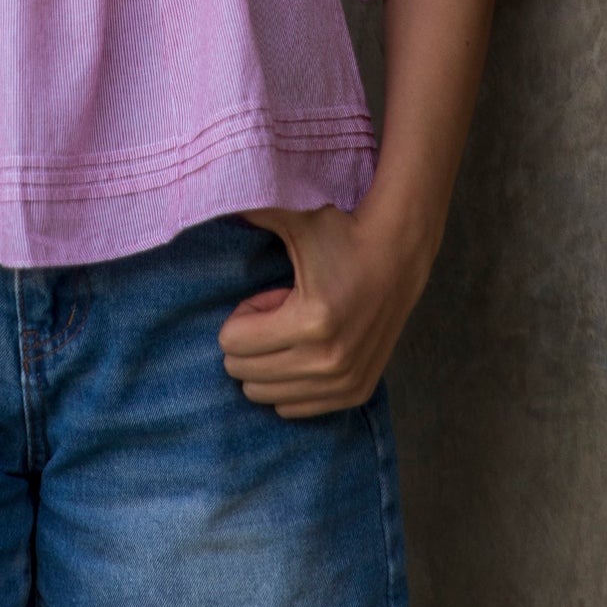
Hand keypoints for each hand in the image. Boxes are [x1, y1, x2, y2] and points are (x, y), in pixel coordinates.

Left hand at [215, 199, 433, 417]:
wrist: (399, 254)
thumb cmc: (341, 236)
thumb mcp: (294, 222)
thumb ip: (249, 213)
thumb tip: (208, 197)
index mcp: (310, 320)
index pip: (233, 342)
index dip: (242, 316)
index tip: (267, 296)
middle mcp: (329, 359)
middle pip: (246, 374)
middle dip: (250, 341)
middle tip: (276, 314)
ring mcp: (345, 381)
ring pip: (268, 396)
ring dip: (268, 363)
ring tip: (293, 331)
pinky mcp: (356, 392)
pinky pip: (295, 409)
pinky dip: (289, 383)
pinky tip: (306, 351)